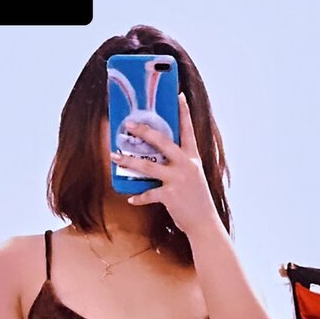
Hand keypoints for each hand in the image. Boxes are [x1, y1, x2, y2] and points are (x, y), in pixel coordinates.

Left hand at [111, 92, 219, 237]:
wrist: (204, 223)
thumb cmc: (196, 199)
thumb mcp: (192, 176)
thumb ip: (179, 165)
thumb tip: (158, 157)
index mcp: (193, 158)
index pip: (188, 130)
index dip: (183, 112)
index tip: (178, 95)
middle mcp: (186, 165)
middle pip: (162, 142)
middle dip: (143, 131)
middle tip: (128, 125)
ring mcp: (178, 179)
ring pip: (148, 166)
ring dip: (128, 161)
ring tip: (114, 157)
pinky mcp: (170, 195)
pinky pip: (149, 194)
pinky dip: (139, 197)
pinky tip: (131, 198)